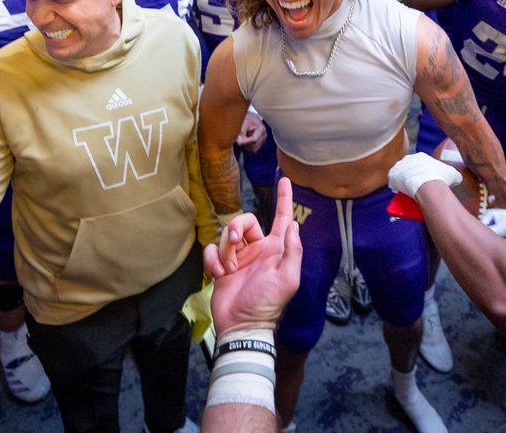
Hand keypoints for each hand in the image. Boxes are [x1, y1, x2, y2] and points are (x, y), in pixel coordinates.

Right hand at [204, 177, 302, 333]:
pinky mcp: (220, 265)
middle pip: (243, 221)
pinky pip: (211, 249)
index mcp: (275, 249)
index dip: (284, 198)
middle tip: (234, 242)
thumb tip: (294, 225)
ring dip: (225, 250)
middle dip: (235, 228)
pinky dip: (212, 260)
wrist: (241, 324)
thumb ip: (292, 250)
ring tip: (229, 270)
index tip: (285, 179)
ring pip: (226, 235)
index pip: (281, 218)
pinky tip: (218, 274)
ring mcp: (238, 257)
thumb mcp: (287, 278)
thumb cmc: (267, 303)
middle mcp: (257, 249)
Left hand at [235, 111, 266, 152]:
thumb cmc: (248, 118)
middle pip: (254, 146)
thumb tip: (239, 142)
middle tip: (239, 139)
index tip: (238, 142)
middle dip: (245, 144)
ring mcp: (263, 140)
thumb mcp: (244, 122)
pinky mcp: (260, 144)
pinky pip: (253, 150)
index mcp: (261, 129)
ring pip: (253, 149)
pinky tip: (245, 141)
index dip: (245, 142)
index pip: (254, 139)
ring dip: (246, 146)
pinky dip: (248, 147)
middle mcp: (264, 136)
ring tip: (242, 139)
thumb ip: (242, 132)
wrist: (251, 118)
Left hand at [387, 151, 460, 197]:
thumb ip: (454, 175)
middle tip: (414, 186)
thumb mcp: (453, 175)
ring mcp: (400, 166)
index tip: (422, 179)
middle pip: (408, 168)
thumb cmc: (440, 179)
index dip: (421, 172)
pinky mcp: (393, 175)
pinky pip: (392, 179)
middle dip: (410, 175)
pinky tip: (396, 190)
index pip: (419, 164)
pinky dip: (393, 184)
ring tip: (405, 189)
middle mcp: (408, 159)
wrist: (427, 185)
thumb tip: (457, 178)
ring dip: (401, 180)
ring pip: (399, 173)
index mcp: (421, 157)